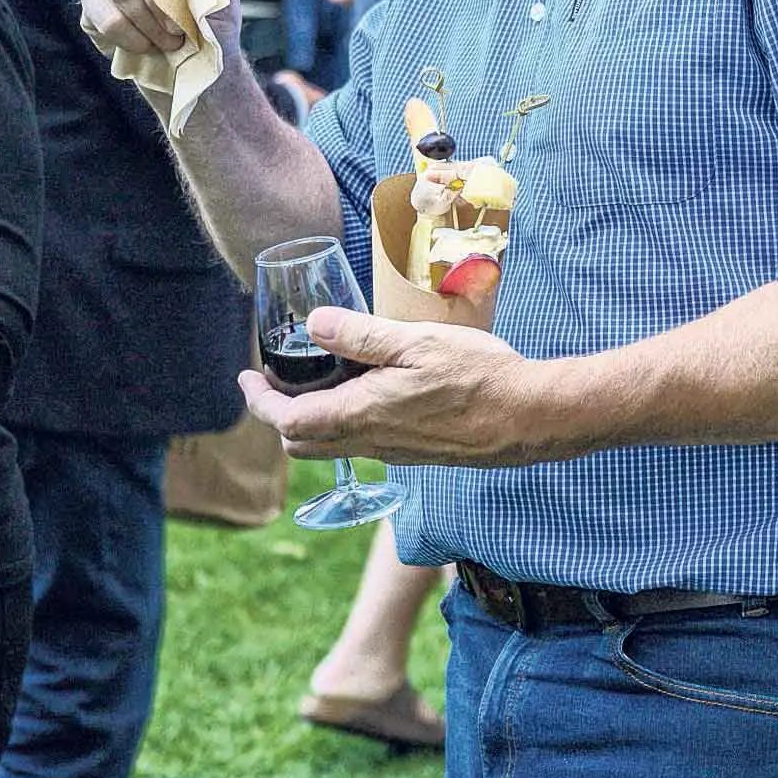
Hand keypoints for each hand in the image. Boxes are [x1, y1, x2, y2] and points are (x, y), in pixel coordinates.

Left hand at [241, 307, 580, 466]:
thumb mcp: (417, 343)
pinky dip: (345, 421)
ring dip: (312, 419)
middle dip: (280, 415)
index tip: (247, 378)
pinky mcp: (416, 452)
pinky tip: (368, 389)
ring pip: (333, 445)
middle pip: (303, 444)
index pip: (289, 422)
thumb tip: (312, 325)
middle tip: (276, 380)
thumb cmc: (480, 376)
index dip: (260, 402)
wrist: (530, 418)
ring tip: (318, 380)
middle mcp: (373, 441)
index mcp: (364, 414)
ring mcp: (395, 452)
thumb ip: (362, 336)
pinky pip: (364, 443)